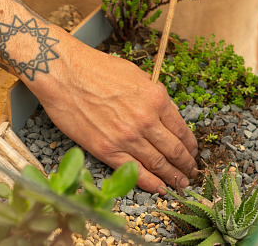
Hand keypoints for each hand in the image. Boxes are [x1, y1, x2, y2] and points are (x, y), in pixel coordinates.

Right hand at [30, 33, 197, 193]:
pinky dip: (151, 183)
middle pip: (174, 150)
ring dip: (173, 177)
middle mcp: (146, 120)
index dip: (191, 145)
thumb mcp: (136, 75)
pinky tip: (160, 188)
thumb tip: (164, 114)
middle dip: (186, 165)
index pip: (182, 129)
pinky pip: (134, 172)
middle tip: (191, 173)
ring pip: (158, 164)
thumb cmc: (96, 68)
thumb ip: (153, 96)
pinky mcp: (107, 150)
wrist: (64, 73)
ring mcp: (126, 137)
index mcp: (156, 99)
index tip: (193, 153)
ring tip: (181, 184)